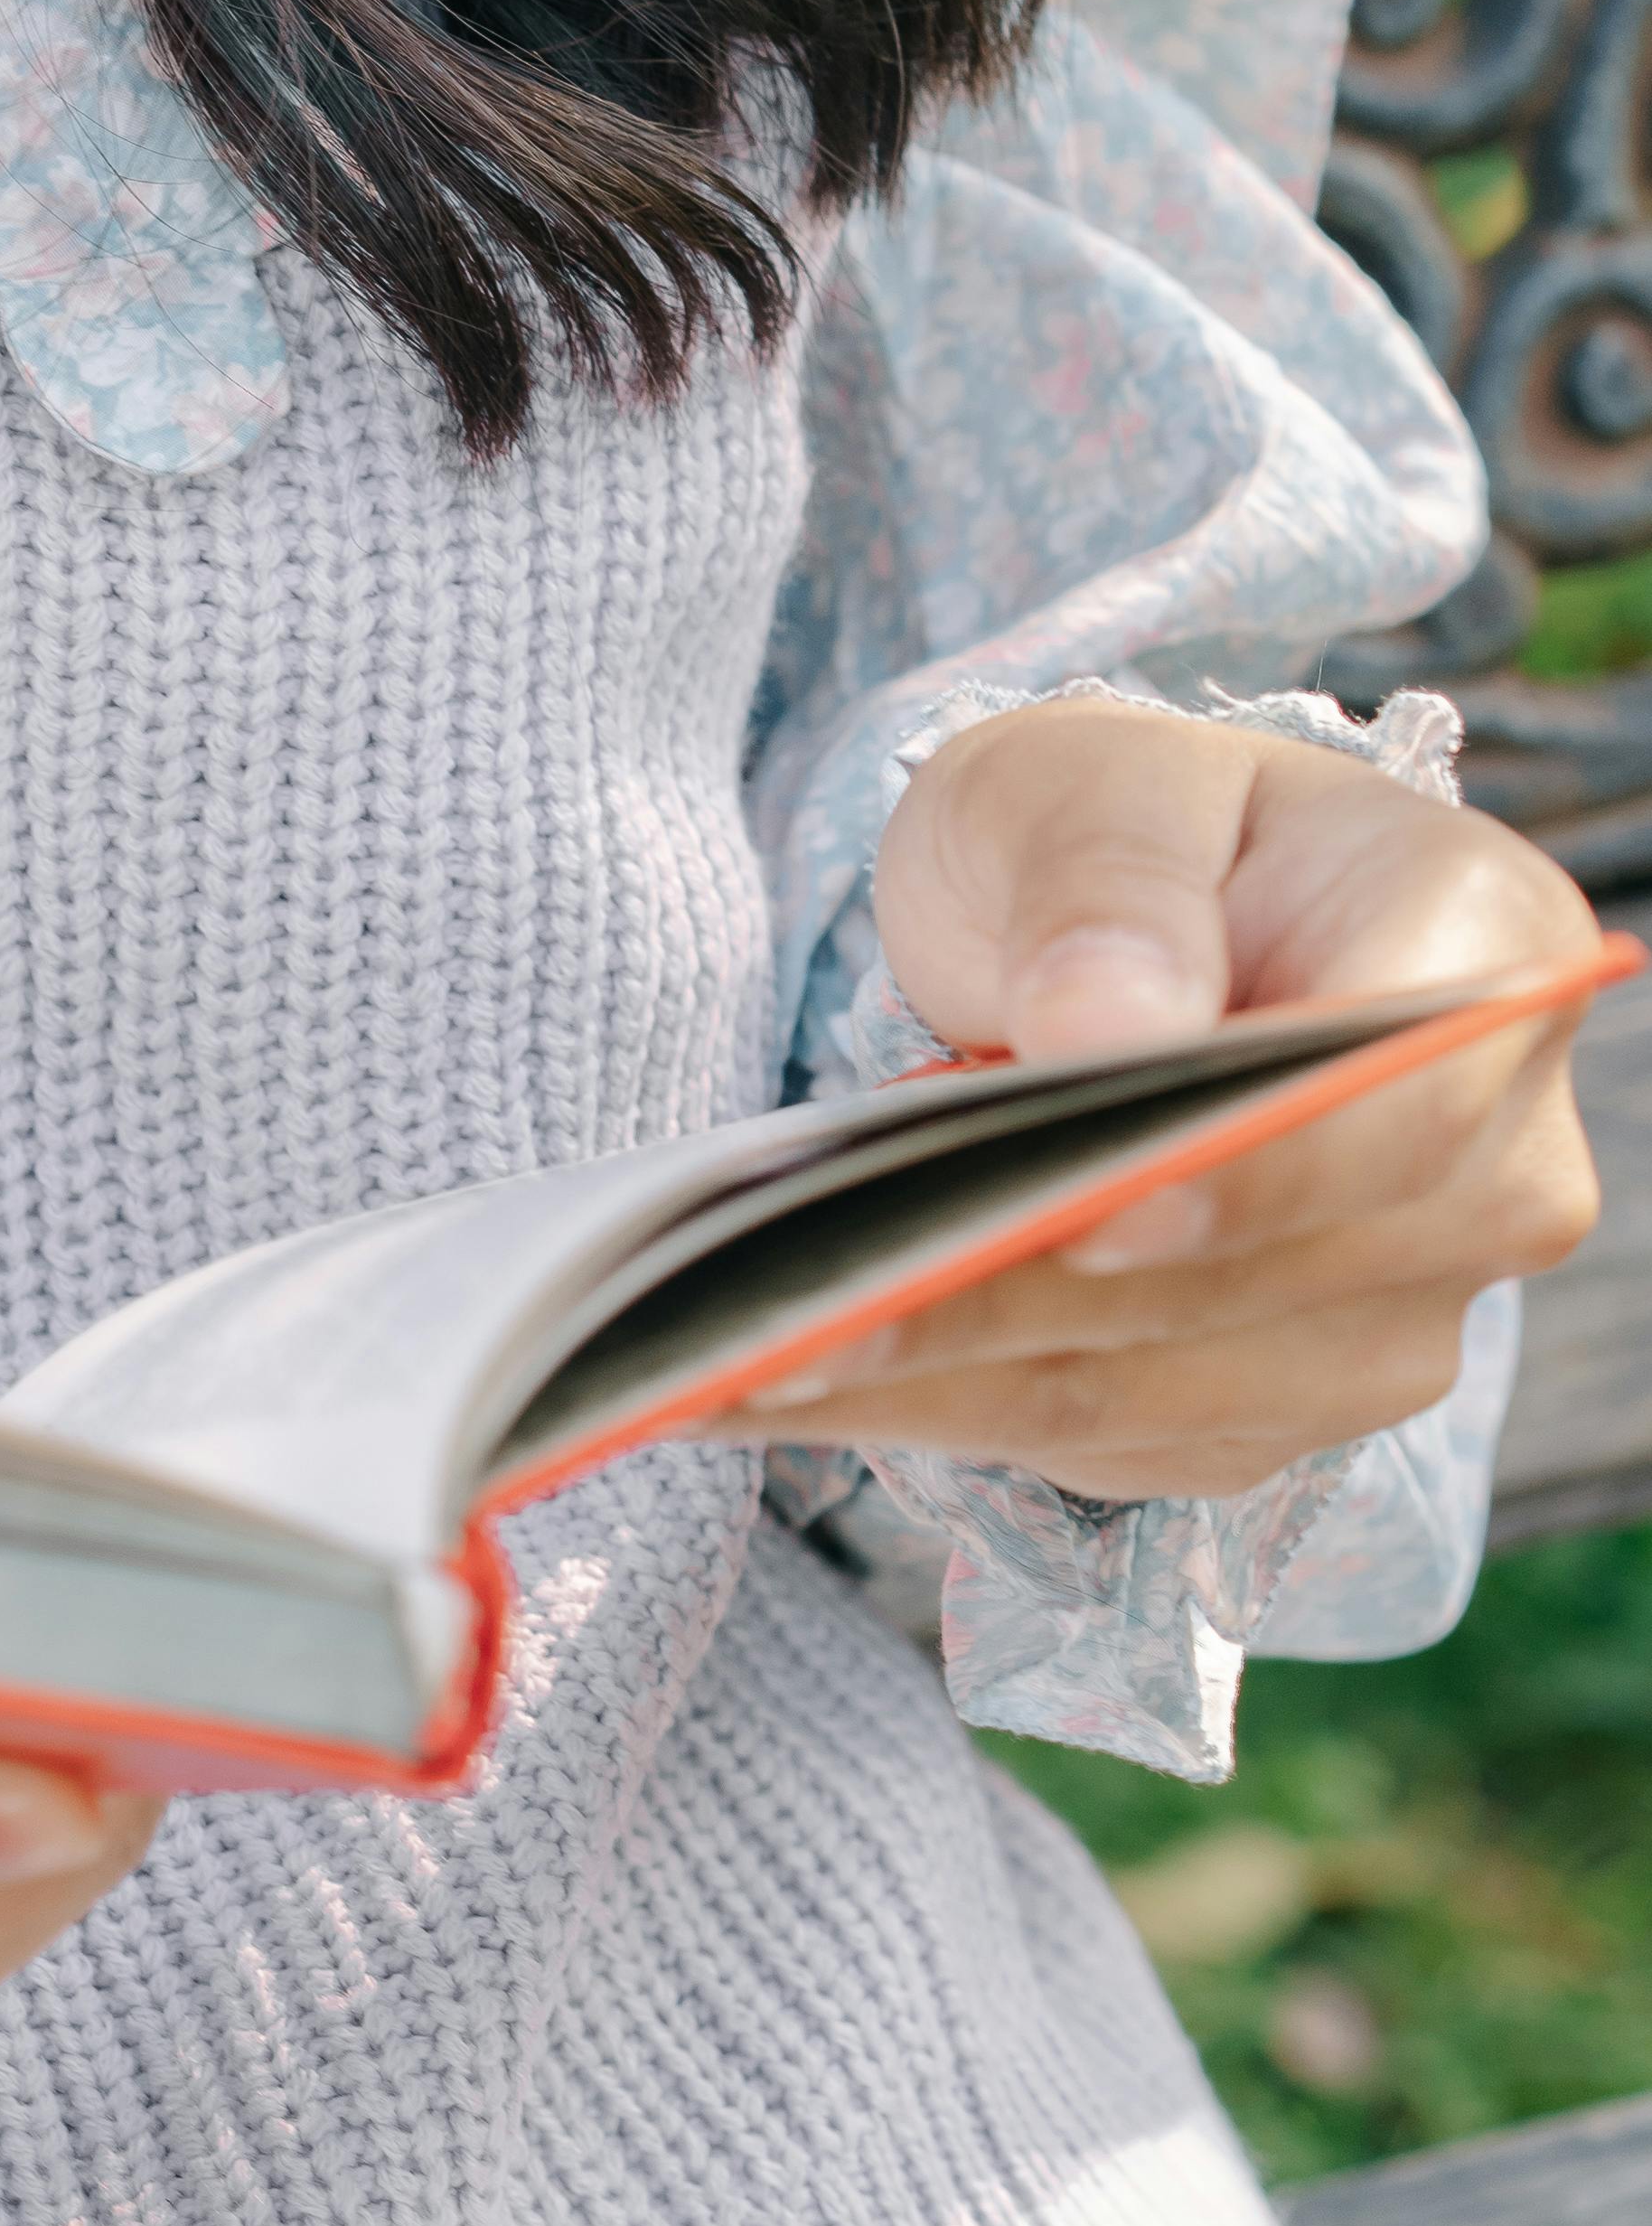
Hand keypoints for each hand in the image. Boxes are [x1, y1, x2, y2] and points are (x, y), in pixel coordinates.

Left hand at [733, 699, 1606, 1502]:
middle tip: (799, 1305)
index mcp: (1484, 961)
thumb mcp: (1090, 783)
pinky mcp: (1270, 1410)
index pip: (1397, 1107)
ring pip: (1158, 1386)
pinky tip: (786, 1377)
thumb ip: (1110, 884)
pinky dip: (936, 1412)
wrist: (1113, 931)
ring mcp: (1393, 1316)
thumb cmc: (1118, 829)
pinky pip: (1103, 1443)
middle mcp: (1486, 1171)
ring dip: (942, 1379)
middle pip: (1262, 1280)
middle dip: (1019, 1298)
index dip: (1247, 1178)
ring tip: (740, 1350)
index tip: (1083, 1213)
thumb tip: (1111, 1022)